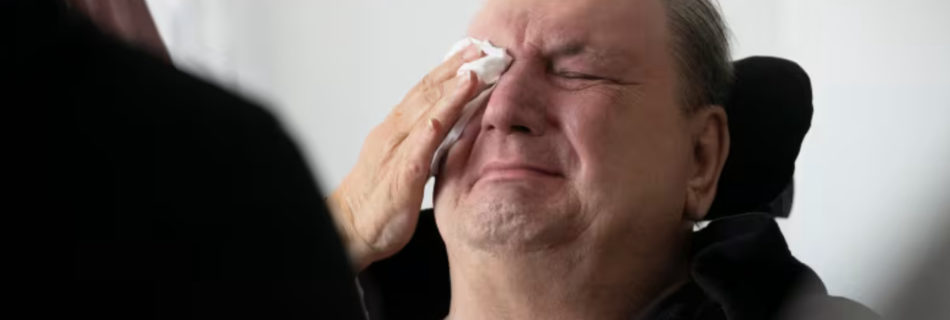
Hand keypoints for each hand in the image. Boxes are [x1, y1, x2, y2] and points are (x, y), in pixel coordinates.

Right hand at [328, 45, 482, 271]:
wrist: (349, 229)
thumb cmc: (377, 200)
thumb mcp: (405, 163)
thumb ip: (425, 142)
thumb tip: (450, 126)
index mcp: (396, 130)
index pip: (424, 92)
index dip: (448, 72)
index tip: (471, 54)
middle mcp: (394, 134)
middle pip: (426, 94)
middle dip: (454, 70)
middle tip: (479, 49)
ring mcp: (395, 153)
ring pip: (424, 114)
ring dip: (449, 92)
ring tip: (472, 73)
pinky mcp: (400, 177)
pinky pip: (416, 149)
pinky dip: (430, 130)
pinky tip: (445, 117)